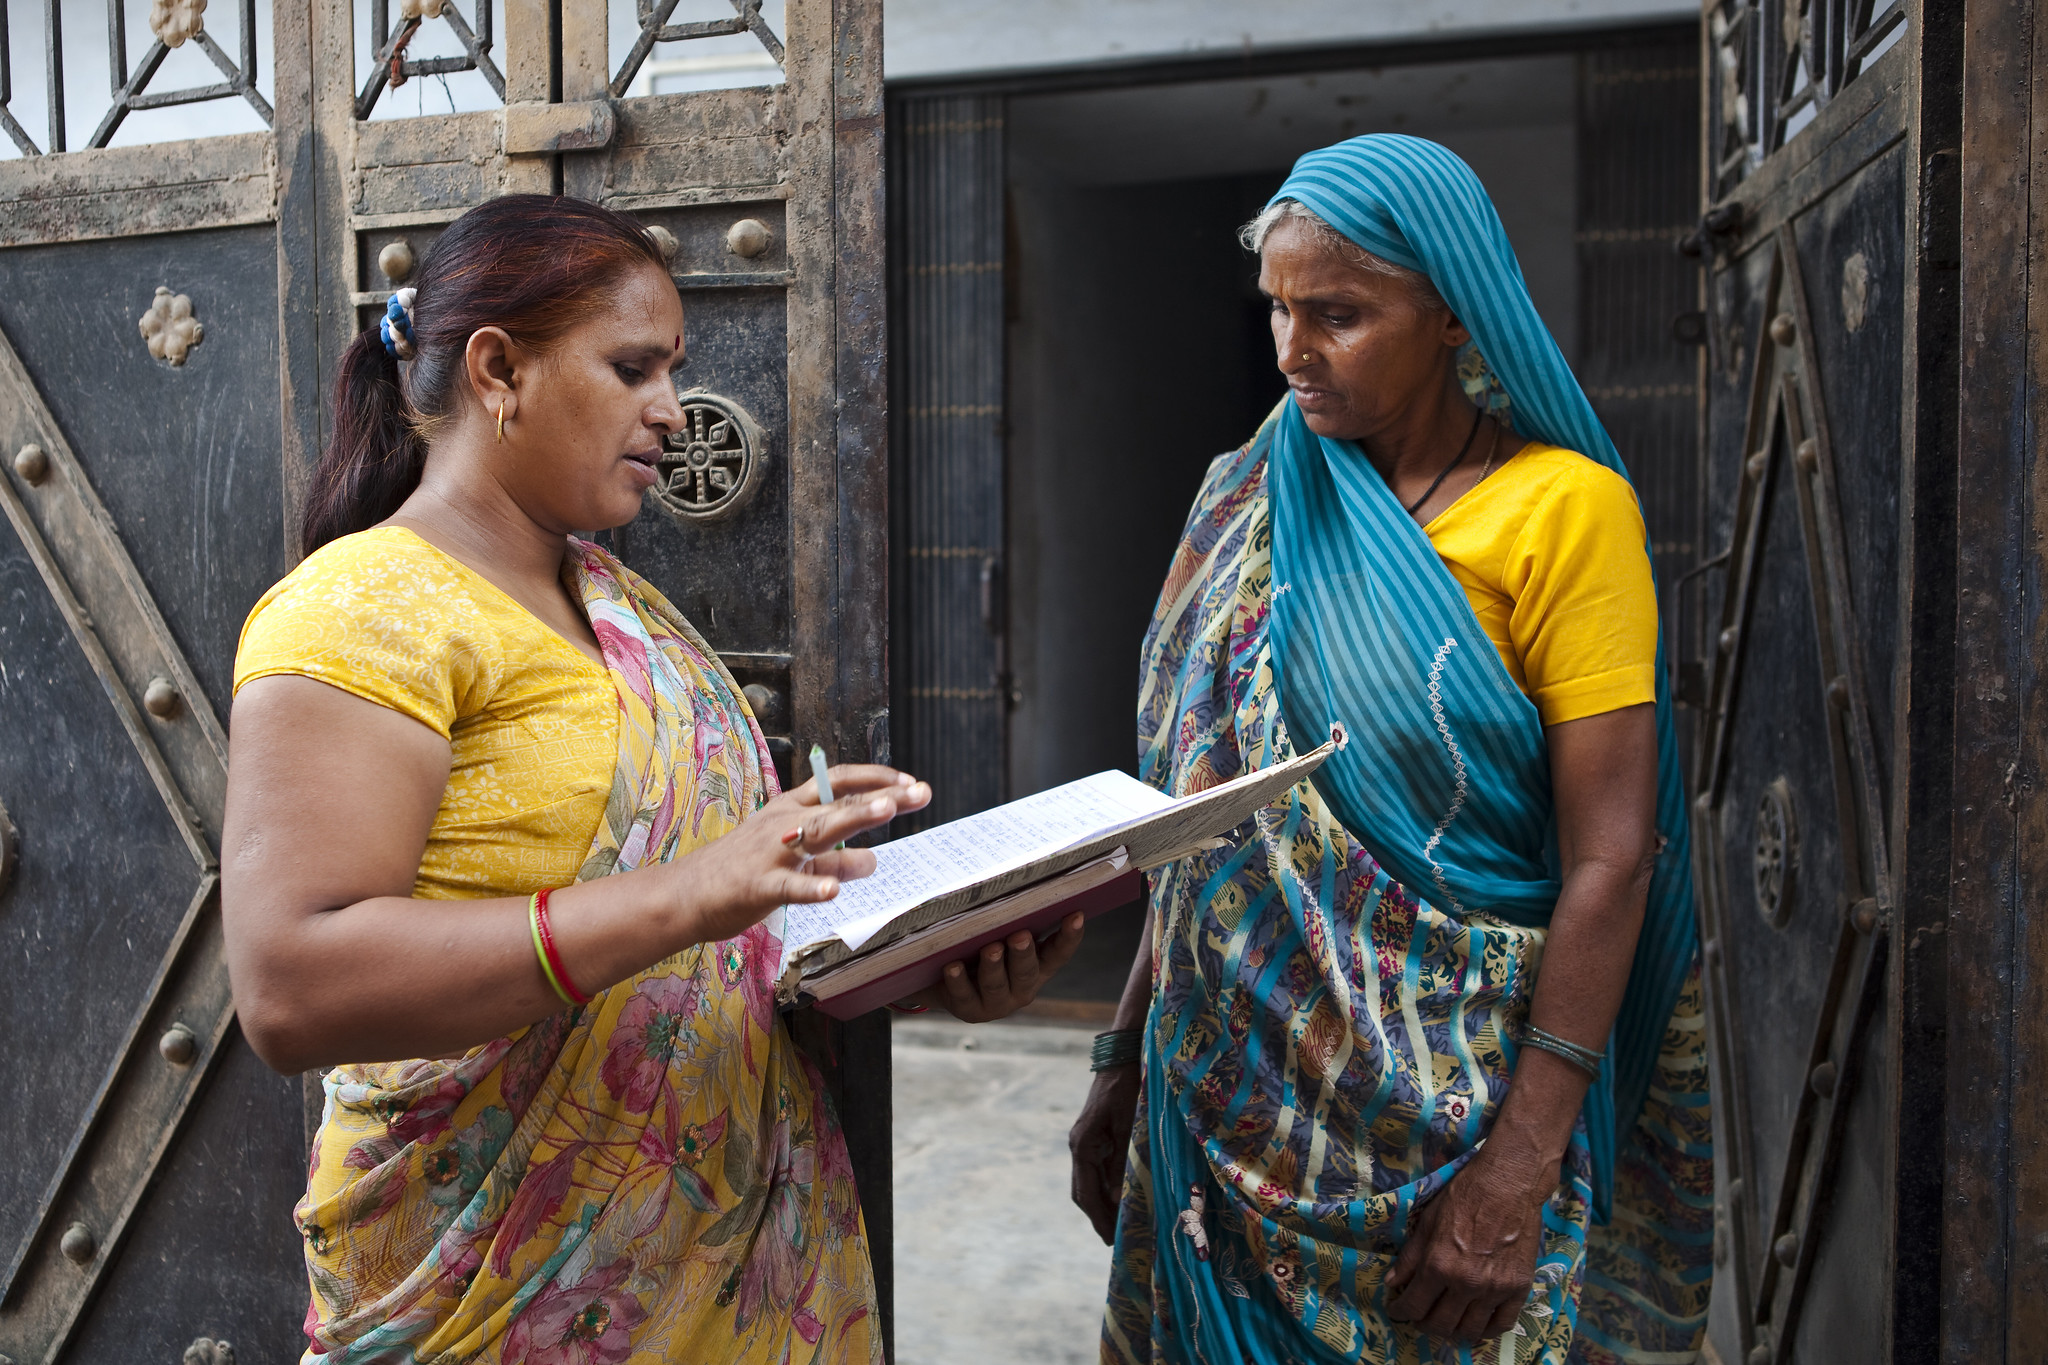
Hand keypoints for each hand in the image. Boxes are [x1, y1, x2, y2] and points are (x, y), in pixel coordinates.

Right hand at [672, 766, 929, 942]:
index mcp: (791, 809)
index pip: (838, 782)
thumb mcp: (793, 858)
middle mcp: (784, 823)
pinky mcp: (758, 885)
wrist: (686, 894)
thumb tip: (874, 860)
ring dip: (853, 820)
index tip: (909, 783)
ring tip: (887, 810)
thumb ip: (834, 860)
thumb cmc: (743, 872)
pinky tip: (833, 892)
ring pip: (818, 833)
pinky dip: (811, 887)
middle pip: (839, 803)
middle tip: (920, 793)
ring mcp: (771, 853)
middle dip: (882, 796)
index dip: (875, 779)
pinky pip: (789, 886)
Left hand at [898, 913, 1085, 1022]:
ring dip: (993, 966)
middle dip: (1023, 953)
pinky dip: (957, 980)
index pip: (1058, 953)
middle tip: (1020, 936)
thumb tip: (1019, 878)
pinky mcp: (968, 1009)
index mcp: (1038, 967)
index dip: (1069, 936)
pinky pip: (962, 995)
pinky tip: (952, 966)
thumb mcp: (1002, 935)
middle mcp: (1022, 988)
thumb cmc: (983, 948)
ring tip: (991, 948)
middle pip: (1027, 971)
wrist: (949, 982)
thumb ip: (1014, 920)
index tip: (1076, 914)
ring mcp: (996, 1002)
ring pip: (996, 985)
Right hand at [1069, 1061, 1140, 1243]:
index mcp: (1083, 1144)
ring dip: (1102, 1205)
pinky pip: (1097, 1172)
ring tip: (1120, 1226)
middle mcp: (1079, 1146)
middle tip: (1116, 1241)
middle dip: (1098, 1217)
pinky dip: (1106, 1189)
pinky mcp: (1095, 1139)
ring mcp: (1085, 1143)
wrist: (1122, 1058)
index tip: (1110, 1239)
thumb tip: (1118, 1199)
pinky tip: (1120, 1200)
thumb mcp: (1128, 1125)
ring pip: (1089, 1184)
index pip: (1085, 1192)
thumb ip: (1122, 1161)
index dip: (1098, 1218)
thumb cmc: (1127, 1088)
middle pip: (1083, 1192)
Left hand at [1384, 1143, 1553, 1342]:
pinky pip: (1502, 1324)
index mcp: (1438, 1265)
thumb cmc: (1464, 1196)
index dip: (1401, 1312)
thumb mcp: (1427, 1222)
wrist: (1508, 1184)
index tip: (1398, 1311)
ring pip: (1470, 1331)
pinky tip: (1477, 1323)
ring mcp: (1494, 1289)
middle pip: (1440, 1325)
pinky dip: (1486, 1330)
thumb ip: (1410, 1257)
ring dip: (1453, 1331)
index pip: (1413, 1306)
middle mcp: (1466, 1283)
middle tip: (1420, 1318)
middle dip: (1424, 1325)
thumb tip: (1392, 1282)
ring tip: (1447, 1321)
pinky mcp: (1519, 1288)